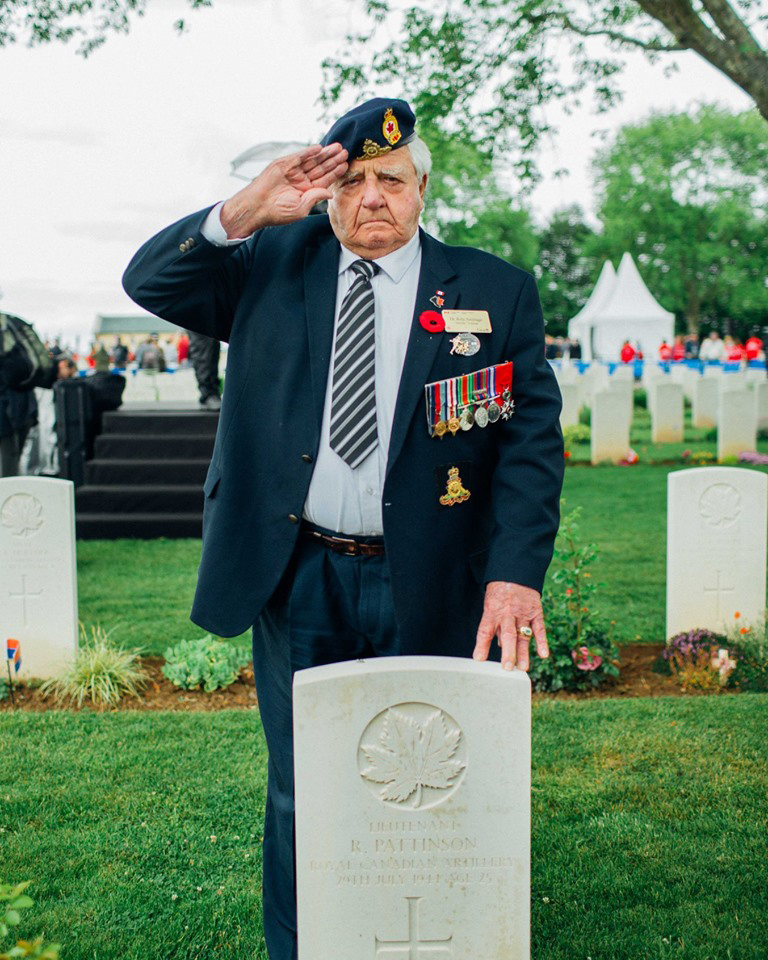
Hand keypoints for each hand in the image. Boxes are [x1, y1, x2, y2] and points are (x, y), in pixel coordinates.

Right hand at [220, 142, 348, 237]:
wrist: (257, 207)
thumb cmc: (277, 212)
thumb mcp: (301, 208)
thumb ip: (315, 198)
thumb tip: (330, 192)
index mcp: (306, 191)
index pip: (324, 179)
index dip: (335, 172)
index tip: (346, 165)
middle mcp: (301, 180)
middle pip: (321, 167)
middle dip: (333, 160)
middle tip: (345, 152)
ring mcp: (292, 171)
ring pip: (312, 160)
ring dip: (324, 154)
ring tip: (337, 148)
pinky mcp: (283, 164)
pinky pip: (299, 156)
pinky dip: (308, 152)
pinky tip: (320, 148)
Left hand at [473, 581, 548, 671]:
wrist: (515, 572)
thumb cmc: (500, 593)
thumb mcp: (491, 605)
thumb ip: (496, 626)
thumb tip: (500, 645)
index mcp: (492, 612)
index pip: (485, 630)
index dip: (482, 645)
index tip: (479, 659)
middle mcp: (507, 613)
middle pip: (507, 634)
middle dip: (508, 652)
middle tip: (507, 667)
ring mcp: (523, 613)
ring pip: (523, 634)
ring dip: (524, 652)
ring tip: (523, 668)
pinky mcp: (536, 612)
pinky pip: (539, 628)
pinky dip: (542, 642)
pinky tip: (543, 654)